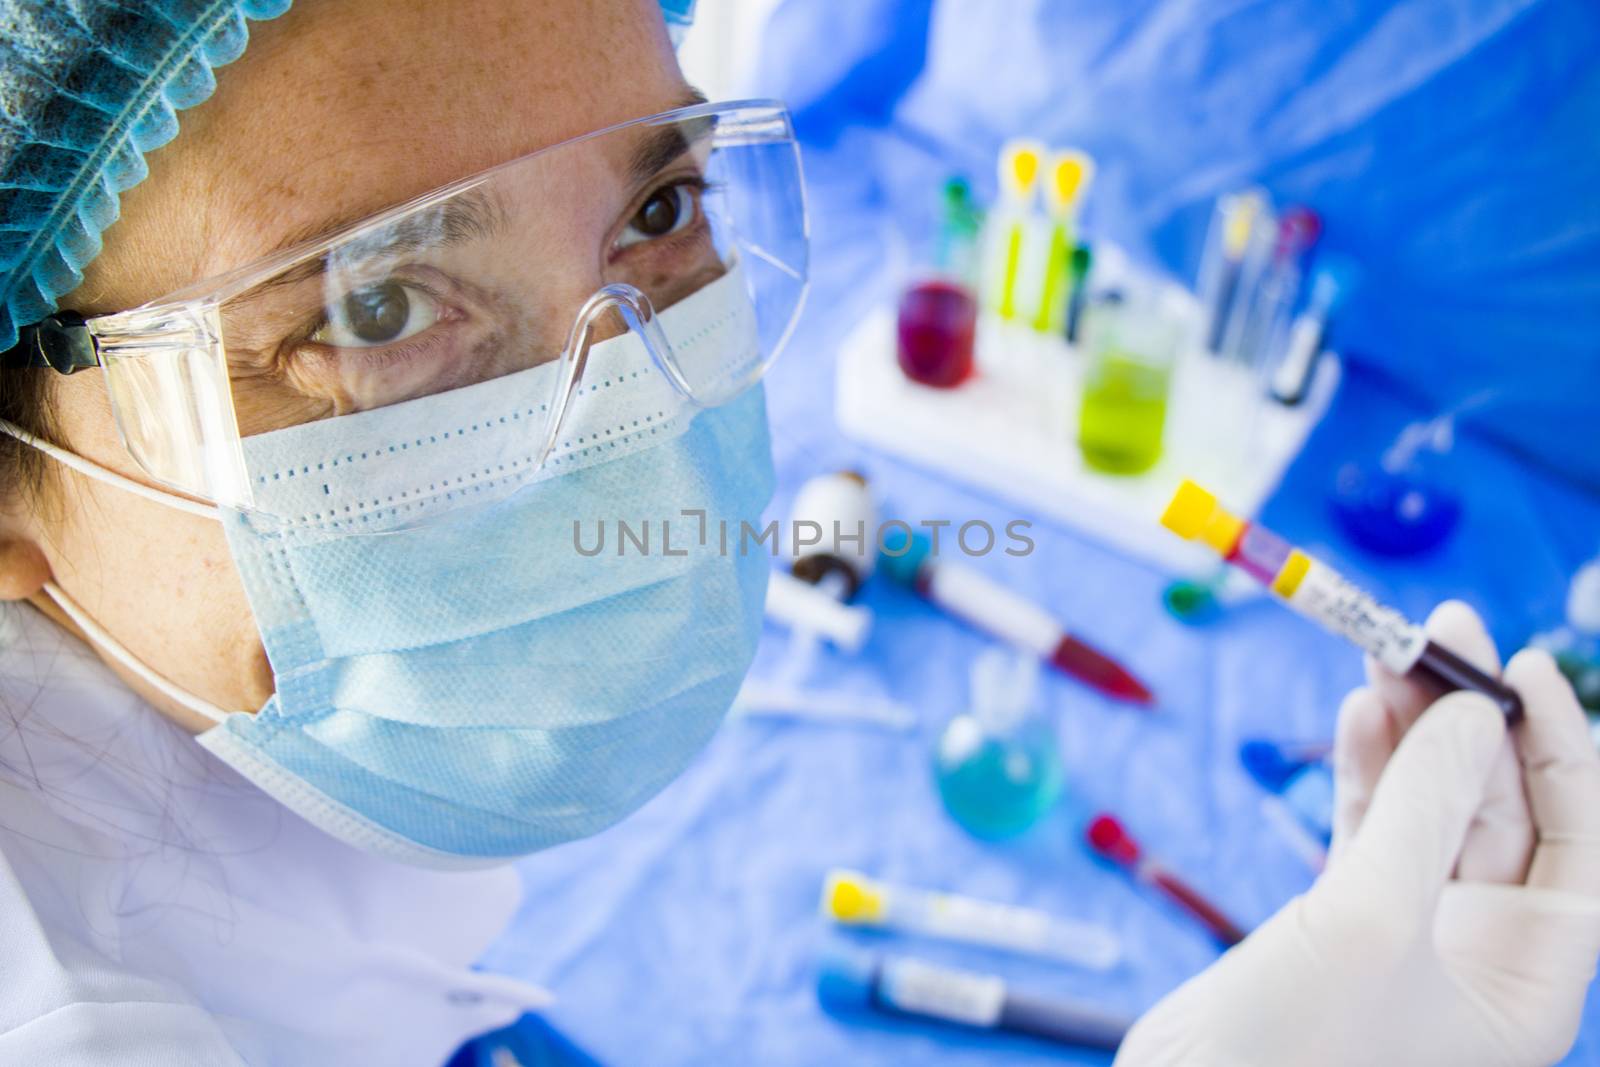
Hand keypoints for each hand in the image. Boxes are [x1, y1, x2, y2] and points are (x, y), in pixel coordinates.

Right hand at [1116, 602, 1599, 1066]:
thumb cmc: (1294, 1054)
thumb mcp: (1373, 922)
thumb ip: (1424, 810)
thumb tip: (1470, 714)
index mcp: (1531, 980)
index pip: (1580, 842)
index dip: (1561, 750)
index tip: (1523, 668)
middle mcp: (1483, 953)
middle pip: (1500, 810)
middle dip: (1468, 720)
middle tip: (1436, 630)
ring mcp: (1412, 934)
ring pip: (1429, 808)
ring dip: (1409, 730)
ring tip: (1384, 650)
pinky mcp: (1344, 921)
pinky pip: (1372, 827)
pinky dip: (1364, 770)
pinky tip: (1355, 712)